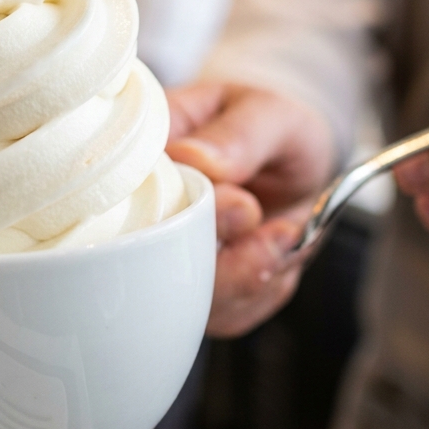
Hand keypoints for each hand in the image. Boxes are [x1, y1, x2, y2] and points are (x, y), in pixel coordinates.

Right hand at [166, 81, 334, 336]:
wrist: (293, 157)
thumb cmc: (271, 125)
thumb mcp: (269, 113)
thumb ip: (240, 135)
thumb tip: (196, 159)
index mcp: (145, 152)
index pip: (135, 195)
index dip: (188, 214)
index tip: (245, 207)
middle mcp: (142, 206)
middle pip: (153, 258)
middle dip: (226, 260)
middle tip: (276, 229)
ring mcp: (164, 250)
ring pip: (187, 296)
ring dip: (250, 278)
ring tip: (287, 236)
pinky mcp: (193, 286)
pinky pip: (222, 314)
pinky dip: (262, 292)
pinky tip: (280, 254)